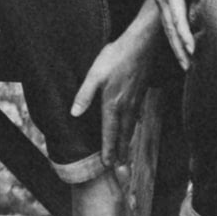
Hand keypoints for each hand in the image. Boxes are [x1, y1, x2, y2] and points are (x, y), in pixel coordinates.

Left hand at [71, 17, 164, 161]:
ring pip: (131, 127)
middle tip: (120, 169)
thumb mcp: (94, 74)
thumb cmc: (115, 57)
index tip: (107, 165)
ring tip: (126, 156)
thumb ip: (84, 95)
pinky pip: (136, 118)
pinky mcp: (140, 95)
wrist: (142, 46)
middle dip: (120, 152)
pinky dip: (133, 129)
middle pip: (122, 135)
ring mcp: (135, 101)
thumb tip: (74, 114)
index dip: (108, 149)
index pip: (109, 132)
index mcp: (112, 103)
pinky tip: (132, 130)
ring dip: (127, 143)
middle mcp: (126, 107)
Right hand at [139, 0, 203, 59]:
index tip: (192, 52)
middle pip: (170, 29)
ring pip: (167, 27)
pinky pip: (167, 21)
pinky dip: (172, 35)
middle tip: (187, 68)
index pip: (178, 19)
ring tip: (184, 62)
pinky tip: (178, 42)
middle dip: (178, 49)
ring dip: (175, 46)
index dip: (185, 37)